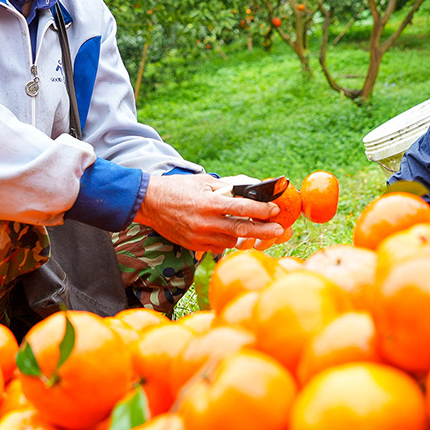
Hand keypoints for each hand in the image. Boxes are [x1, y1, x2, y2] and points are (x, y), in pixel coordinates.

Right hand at [135, 173, 282, 253]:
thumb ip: (227, 188)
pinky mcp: (194, 246)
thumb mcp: (203, 182)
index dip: (261, 210)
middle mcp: (206, 222)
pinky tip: (230, 234)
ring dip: (245, 236)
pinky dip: (226, 241)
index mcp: (209, 202)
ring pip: (231, 240)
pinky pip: (218, 247)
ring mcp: (199, 236)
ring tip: (258, 231)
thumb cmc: (178, 189)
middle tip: (279, 230)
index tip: (274, 210)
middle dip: (263, 230)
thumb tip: (250, 190)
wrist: (149, 203)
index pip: (242, 208)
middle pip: (241, 229)